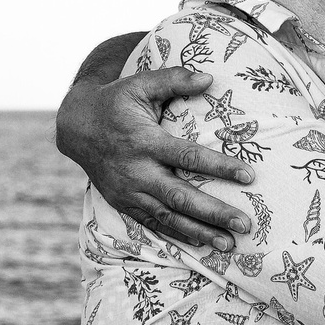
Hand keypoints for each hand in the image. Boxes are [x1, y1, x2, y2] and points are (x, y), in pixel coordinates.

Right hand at [56, 68, 256, 257]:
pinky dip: (178, 234)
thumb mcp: (140, 84)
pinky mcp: (123, 203)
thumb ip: (174, 80)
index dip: (219, 167)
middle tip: (245, 225)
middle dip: (215, 213)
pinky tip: (202, 242)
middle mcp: (137, 171)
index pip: (188, 157)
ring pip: (169, 217)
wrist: (76, 128)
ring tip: (229, 245)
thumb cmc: (114, 103)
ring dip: (200, 232)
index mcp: (145, 142)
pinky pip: (153, 223)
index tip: (249, 177)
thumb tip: (209, 79)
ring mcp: (129, 191)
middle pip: (181, 197)